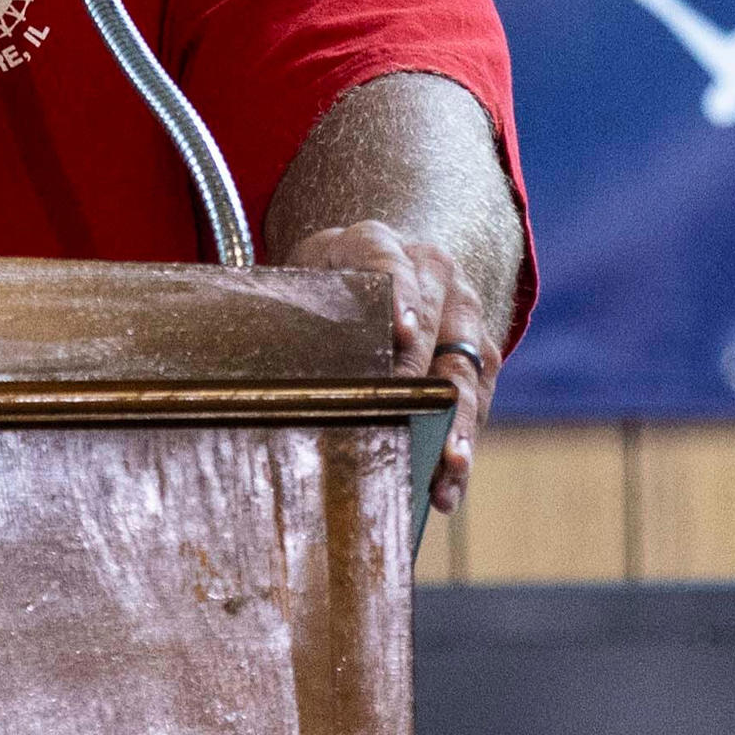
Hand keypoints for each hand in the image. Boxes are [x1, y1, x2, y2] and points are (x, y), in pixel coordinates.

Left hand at [283, 219, 491, 511]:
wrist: (384, 264)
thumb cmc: (326, 284)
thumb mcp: (302, 278)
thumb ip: (291, 310)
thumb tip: (253, 373)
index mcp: (376, 242)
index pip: (385, 261)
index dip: (397, 296)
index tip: (400, 334)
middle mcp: (433, 271)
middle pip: (434, 327)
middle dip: (423, 380)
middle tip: (411, 421)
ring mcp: (463, 313)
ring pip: (466, 372)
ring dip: (458, 425)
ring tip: (447, 467)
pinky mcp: (480, 356)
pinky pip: (479, 403)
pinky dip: (461, 449)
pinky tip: (445, 492)